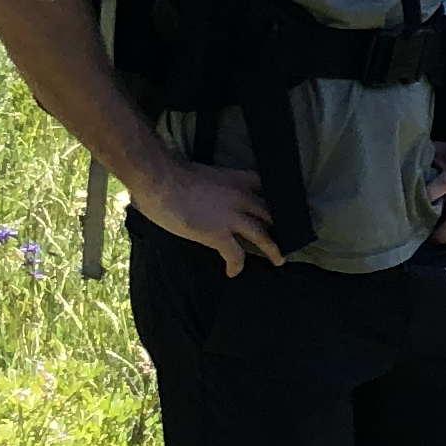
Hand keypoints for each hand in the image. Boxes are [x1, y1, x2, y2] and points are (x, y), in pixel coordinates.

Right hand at [127, 149, 282, 274]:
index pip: (265, 185)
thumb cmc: (170, 174)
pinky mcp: (218, 234)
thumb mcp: (201, 173)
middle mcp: (240, 197)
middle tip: (286, 235)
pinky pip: (236, 254)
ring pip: (262, 235)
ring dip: (273, 249)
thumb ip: (212, 185)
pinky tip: (233, 272)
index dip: (275, 197)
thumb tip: (205, 194)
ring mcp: (231, 217)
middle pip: (269, 212)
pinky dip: (236, 265)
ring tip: (279, 260)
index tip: (283, 206)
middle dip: (278, 225)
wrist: (159, 181)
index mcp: (236, 178)